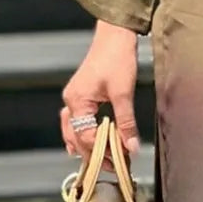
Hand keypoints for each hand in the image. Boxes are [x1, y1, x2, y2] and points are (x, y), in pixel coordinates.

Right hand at [59, 20, 141, 162]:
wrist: (115, 35)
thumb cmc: (118, 59)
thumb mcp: (124, 93)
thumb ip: (126, 122)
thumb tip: (131, 148)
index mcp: (77, 101)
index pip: (85, 137)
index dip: (102, 152)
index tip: (119, 163)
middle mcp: (70, 101)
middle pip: (76, 137)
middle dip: (93, 153)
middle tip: (113, 166)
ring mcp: (73, 97)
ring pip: (73, 130)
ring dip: (86, 144)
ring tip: (102, 159)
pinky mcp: (81, 94)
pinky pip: (76, 120)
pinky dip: (84, 132)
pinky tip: (92, 140)